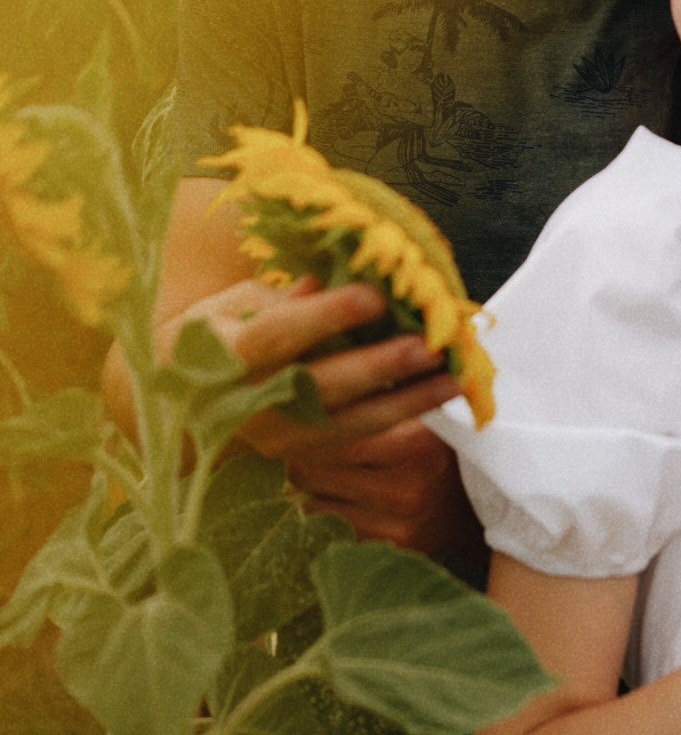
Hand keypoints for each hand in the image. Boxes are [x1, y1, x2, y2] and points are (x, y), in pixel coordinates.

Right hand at [163, 275, 471, 553]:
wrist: (170, 413)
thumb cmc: (205, 339)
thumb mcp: (228, 307)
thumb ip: (281, 298)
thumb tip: (331, 276)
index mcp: (226, 356)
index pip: (280, 334)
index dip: (327, 315)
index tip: (374, 295)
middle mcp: (251, 405)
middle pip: (322, 386)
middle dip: (379, 366)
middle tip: (429, 346)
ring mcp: (278, 439)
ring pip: (350, 422)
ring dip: (408, 400)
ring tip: (455, 377)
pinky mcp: (302, 457)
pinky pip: (359, 437)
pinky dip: (402, 416)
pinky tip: (440, 395)